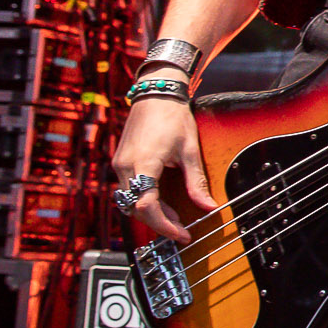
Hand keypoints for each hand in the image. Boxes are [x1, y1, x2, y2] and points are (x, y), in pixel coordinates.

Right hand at [112, 97, 214, 243]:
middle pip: (136, 209)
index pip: (148, 208)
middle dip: (159, 223)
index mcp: (143, 164)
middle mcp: (125, 166)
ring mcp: (120, 164)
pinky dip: (144, 200)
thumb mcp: (189, 151)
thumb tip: (208, 206)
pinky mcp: (121, 161)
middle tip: (181, 229)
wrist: (156, 93)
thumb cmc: (172, 116)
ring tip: (174, 216)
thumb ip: (196, 182)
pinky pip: (129, 190)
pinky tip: (162, 201)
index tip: (181, 234)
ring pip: (130, 202)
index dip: (165, 226)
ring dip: (151, 213)